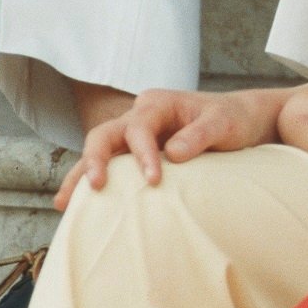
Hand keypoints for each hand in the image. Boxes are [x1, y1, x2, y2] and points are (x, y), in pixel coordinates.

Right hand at [54, 86, 283, 210]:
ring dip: (81, 175)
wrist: (242, 120)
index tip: (154, 180)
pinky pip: (112, 166)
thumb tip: (172, 155)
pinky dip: (94, 180)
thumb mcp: (224, 124)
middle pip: (104, 134)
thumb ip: (199, 136)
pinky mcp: (138, 152)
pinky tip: (78, 203)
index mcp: (158, 104)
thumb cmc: (234, 119)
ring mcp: (136, 134)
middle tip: (96, 186)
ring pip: (99, 152)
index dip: (142, 153)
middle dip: (95, 160)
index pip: (139, 127)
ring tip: (65, 203)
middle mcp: (141, 116)